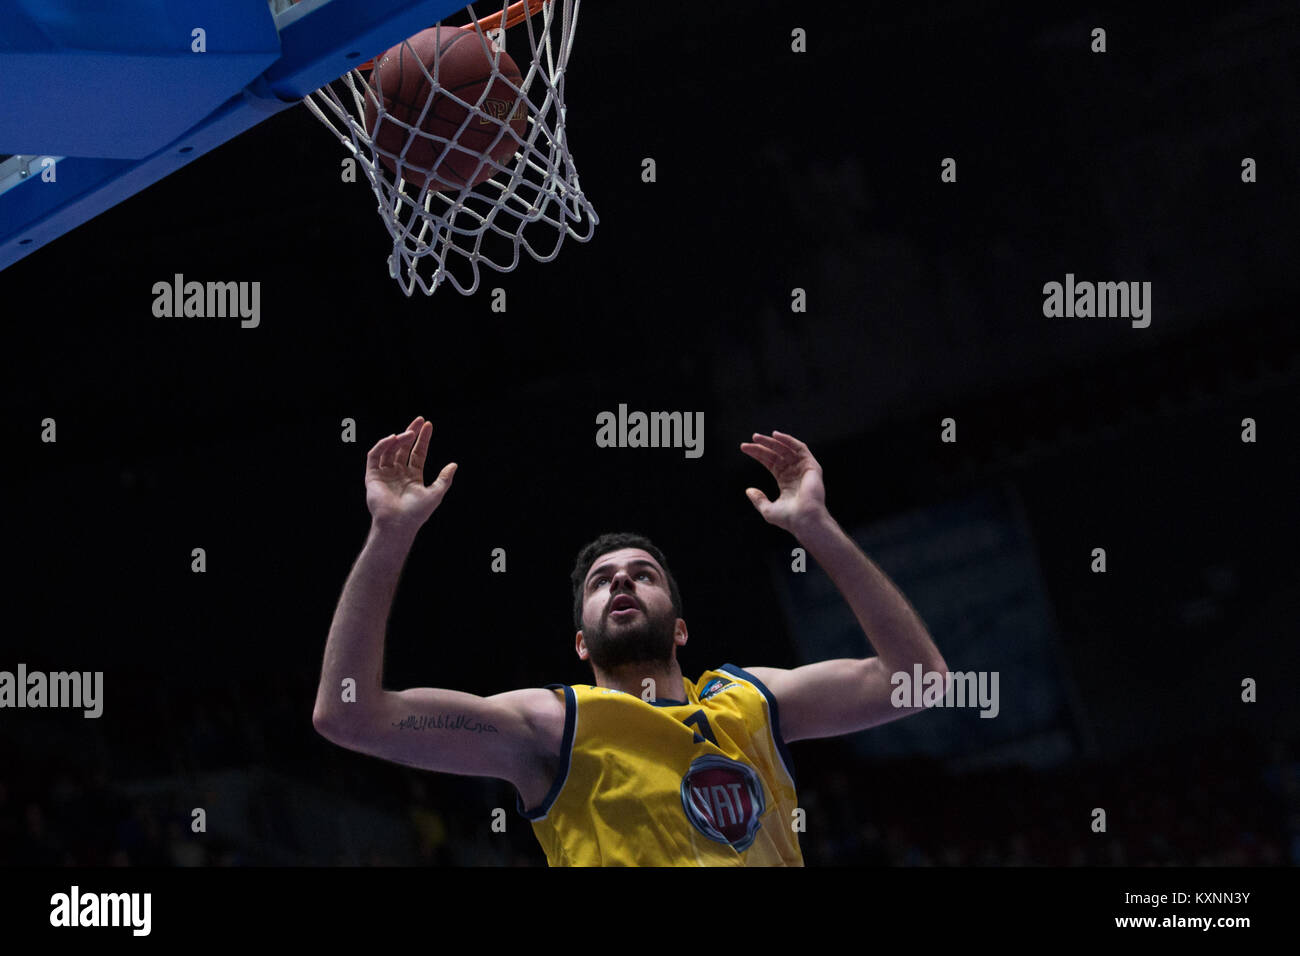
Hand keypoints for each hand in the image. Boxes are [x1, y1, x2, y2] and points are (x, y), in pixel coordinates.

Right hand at [365, 416, 456, 530]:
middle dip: (411, 433)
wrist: (398, 523)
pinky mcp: (372, 476)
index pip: (417, 453)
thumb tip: (454, 464)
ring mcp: (385, 474)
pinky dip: (382, 446)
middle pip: (404, 448)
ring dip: (399, 439)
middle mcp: (398, 473)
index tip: (428, 425)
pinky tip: (393, 439)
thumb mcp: (436, 493)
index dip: (423, 439)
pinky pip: (375, 456)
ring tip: (409, 433)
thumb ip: (444, 479)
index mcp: (412, 477)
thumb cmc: (417, 512)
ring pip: (390, 450)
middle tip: (419, 420)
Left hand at [740, 431, 826, 534]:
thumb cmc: (789, 518)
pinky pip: (800, 448)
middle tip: (750, 439)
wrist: (805, 520)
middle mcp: (794, 473)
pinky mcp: (811, 466)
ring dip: (773, 441)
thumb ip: (759, 500)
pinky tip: (776, 436)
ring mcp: (803, 469)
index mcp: (786, 481)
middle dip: (763, 446)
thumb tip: (748, 490)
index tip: (744, 448)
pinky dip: (788, 440)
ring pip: (787, 449)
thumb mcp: (768, 510)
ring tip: (757, 437)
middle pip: (776, 454)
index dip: (758, 454)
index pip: (770, 462)